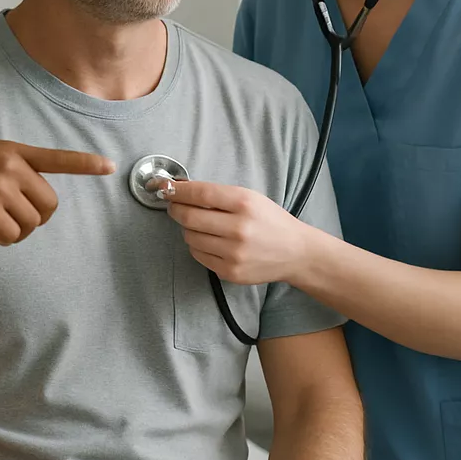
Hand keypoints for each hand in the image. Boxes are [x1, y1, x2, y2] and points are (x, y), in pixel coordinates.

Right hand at [0, 141, 114, 245]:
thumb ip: (12, 168)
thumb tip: (37, 197)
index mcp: (12, 150)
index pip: (56, 158)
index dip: (85, 164)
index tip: (109, 167)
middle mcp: (10, 166)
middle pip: (49, 205)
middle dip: (35, 218)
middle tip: (10, 216)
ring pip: (32, 224)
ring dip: (17, 230)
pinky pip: (11, 236)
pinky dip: (2, 239)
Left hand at [164, 181, 308, 284]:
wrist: (296, 253)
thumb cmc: (270, 220)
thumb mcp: (249, 198)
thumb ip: (217, 194)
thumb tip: (180, 189)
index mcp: (244, 204)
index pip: (200, 194)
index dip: (177, 190)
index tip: (164, 188)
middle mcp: (239, 228)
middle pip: (189, 217)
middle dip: (175, 209)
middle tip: (174, 205)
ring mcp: (234, 253)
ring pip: (190, 237)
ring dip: (187, 228)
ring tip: (200, 224)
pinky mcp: (230, 272)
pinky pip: (198, 254)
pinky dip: (197, 245)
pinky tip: (209, 240)